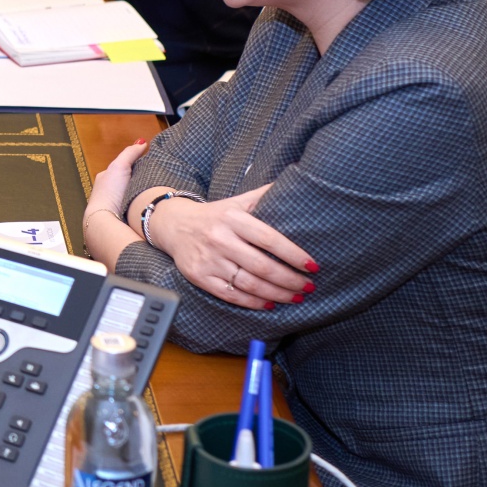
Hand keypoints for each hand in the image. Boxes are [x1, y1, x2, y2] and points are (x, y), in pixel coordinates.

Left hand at [80, 140, 147, 268]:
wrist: (106, 221)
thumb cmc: (110, 192)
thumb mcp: (119, 166)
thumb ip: (130, 153)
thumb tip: (142, 142)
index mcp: (106, 178)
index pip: (123, 167)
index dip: (137, 164)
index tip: (151, 163)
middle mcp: (109, 191)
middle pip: (128, 181)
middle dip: (141, 180)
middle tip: (157, 177)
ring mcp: (115, 204)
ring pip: (132, 195)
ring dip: (141, 193)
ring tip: (156, 191)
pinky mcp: (122, 216)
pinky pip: (135, 207)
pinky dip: (142, 204)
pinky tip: (150, 204)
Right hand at [146, 183, 316, 308]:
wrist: (173, 225)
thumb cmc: (215, 215)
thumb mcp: (237, 201)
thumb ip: (264, 195)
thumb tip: (298, 184)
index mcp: (232, 218)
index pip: (269, 239)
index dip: (293, 254)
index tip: (313, 266)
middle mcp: (219, 239)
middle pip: (261, 266)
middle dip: (290, 280)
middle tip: (309, 286)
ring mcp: (209, 260)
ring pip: (249, 283)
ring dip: (277, 294)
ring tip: (296, 296)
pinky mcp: (200, 276)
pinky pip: (231, 295)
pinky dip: (253, 302)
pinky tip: (270, 303)